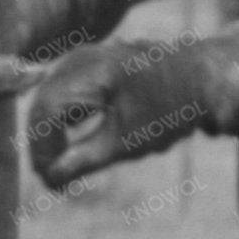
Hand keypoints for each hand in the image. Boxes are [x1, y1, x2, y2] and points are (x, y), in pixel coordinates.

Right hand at [27, 41, 220, 190]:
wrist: (197, 78)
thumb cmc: (168, 109)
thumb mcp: (127, 141)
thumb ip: (84, 160)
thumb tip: (50, 180)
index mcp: (92, 73)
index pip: (45, 114)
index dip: (42, 151)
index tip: (51, 181)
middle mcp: (80, 58)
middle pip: (40, 105)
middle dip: (42, 145)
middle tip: (52, 179)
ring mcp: (81, 57)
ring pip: (47, 99)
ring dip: (48, 134)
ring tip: (58, 166)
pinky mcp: (85, 64)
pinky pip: (59, 93)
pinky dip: (59, 121)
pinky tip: (68, 145)